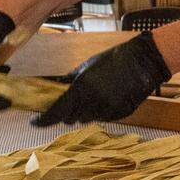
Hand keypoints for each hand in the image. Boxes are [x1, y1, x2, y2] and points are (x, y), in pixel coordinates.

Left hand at [32, 32, 170, 126]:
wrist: (144, 62)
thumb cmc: (114, 59)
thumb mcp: (87, 66)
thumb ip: (69, 80)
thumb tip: (53, 87)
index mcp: (82, 89)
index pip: (55, 113)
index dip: (42, 120)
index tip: (35, 121)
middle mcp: (93, 103)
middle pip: (69, 120)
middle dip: (65, 113)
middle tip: (68, 102)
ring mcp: (108, 111)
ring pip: (86, 120)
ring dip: (83, 112)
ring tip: (92, 96)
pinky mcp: (120, 115)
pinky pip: (102, 118)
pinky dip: (99, 111)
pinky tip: (107, 97)